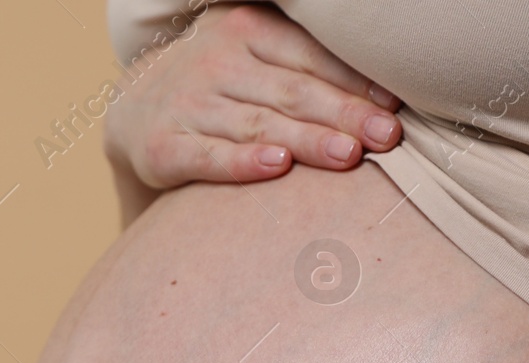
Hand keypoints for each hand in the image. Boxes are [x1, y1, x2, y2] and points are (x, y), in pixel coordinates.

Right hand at [103, 4, 401, 190]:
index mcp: (247, 29)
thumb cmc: (219, 87)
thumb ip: (308, 69)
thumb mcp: (256, 58)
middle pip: (292, 92)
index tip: (395, 107)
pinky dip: (243, 163)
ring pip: (258, 124)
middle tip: (386, 137)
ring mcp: (188, 104)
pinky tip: (276, 167)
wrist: (133, 110)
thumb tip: (388, 100)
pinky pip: (209, 156)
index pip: (310, 57)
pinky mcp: (164, 147)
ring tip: (348, 155)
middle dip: (343, 115)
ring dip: (306, 141)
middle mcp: (217, 62)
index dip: (354, 82)